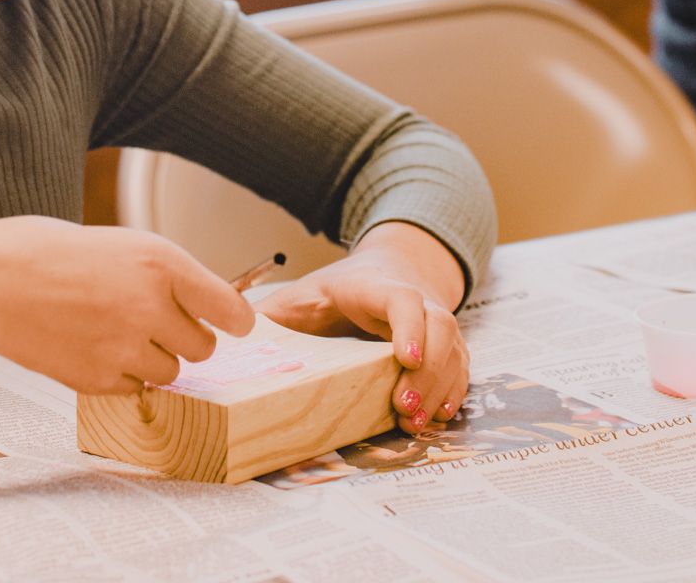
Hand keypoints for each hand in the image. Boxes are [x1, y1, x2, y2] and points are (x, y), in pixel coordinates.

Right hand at [0, 216, 254, 394]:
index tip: (236, 323)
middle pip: (204, 347)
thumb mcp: (114, 243)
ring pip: (171, 372)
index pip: (228, 306)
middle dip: (184, 338)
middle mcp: (150, 305)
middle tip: (153, 324)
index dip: (234, 318)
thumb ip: (158, 274)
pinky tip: (91, 349)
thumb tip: (194, 302)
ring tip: (114, 334)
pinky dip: (121, 376)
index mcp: (159, 261)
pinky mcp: (99, 379)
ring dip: (153, 359)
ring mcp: (125, 347)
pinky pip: (134, 389)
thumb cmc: (41, 252)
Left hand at [254, 222, 468, 433]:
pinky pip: (461, 368)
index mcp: (374, 286)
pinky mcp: (446, 347)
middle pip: (439, 326)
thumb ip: (271, 316)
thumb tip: (234, 340)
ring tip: (414, 422)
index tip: (406, 358)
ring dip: (440, 387)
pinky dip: (453, 393)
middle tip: (404, 406)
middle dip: (428, 368)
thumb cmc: (335, 292)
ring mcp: (436, 324)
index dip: (409, 325)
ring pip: (455, 349)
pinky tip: (436, 418)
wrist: (385, 273)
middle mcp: (415, 301)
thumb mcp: (300, 295)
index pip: (402, 298)